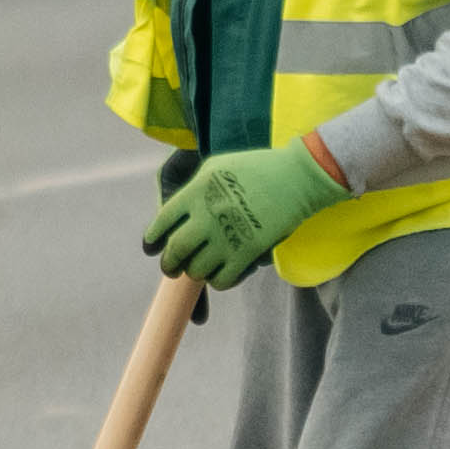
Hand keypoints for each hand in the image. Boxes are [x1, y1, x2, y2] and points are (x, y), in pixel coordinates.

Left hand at [149, 138, 342, 285]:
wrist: (297, 175)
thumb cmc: (256, 168)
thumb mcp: (215, 167)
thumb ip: (190, 190)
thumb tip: (170, 216)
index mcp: (195, 193)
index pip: (162, 223)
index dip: (153, 239)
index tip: (152, 248)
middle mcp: (206, 215)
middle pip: (175, 251)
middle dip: (170, 265)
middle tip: (172, 270)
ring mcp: (226, 235)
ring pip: (196, 270)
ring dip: (196, 273)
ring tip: (200, 269)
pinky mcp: (247, 252)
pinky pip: (221, 280)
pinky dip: (218, 281)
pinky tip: (222, 275)